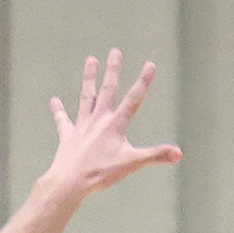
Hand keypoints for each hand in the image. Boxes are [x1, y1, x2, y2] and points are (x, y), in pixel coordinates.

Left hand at [43, 50, 181, 198]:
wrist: (70, 181)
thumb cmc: (101, 173)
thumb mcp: (132, 164)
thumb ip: (156, 155)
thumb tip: (179, 153)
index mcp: (115, 125)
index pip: (134, 99)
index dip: (143, 81)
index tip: (150, 64)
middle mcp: (98, 120)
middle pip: (107, 90)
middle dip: (113, 70)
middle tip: (115, 51)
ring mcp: (82, 126)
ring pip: (86, 97)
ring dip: (89, 78)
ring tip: (90, 60)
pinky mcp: (68, 136)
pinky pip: (63, 121)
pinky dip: (58, 111)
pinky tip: (54, 101)